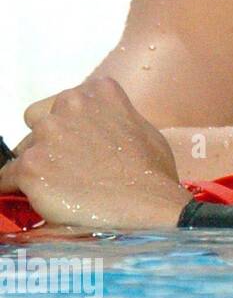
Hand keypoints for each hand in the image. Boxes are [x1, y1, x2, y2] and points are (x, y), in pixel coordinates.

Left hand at [0, 77, 194, 229]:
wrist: (148, 206)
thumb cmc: (153, 173)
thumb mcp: (143, 129)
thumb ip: (115, 118)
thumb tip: (102, 129)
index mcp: (98, 91)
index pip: (66, 101)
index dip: (71, 124)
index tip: (79, 142)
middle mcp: (69, 104)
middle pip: (38, 119)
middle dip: (48, 140)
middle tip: (67, 166)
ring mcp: (47, 135)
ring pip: (23, 150)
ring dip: (37, 165)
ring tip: (60, 188)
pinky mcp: (31, 167)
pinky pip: (6, 177)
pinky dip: (15, 188)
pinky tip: (33, 197)